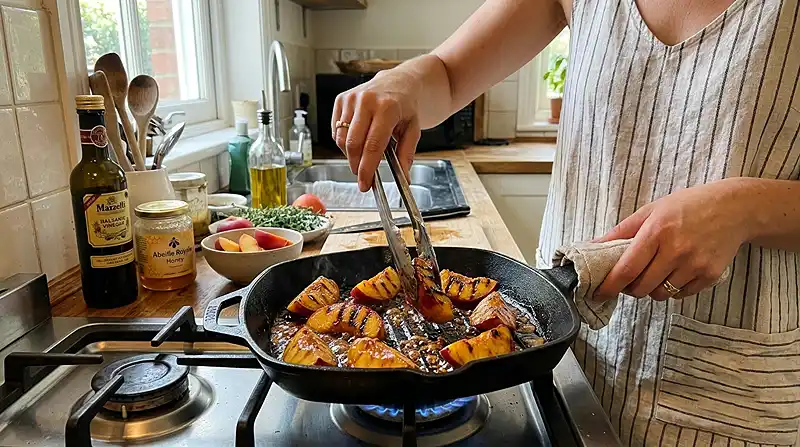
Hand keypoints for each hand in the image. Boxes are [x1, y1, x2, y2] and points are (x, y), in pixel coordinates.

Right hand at [332, 67, 422, 190]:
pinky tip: (357, 140)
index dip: (367, 168)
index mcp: (387, 108)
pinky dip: (344, 142)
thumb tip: (403, 177)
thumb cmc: (405, 106)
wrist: (399, 83)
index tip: (365, 184)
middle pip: (353, 144)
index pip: (372, 145)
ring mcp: (351, 99)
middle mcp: (366, 100)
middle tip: (363, 177)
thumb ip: (406, 154)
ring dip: (350, 154)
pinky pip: (336, 130)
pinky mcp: (341, 99)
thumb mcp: (413, 129)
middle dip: (356, 165)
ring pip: (341, 139)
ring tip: (364, 155)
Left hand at [593, 178, 754, 300]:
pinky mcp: (710, 276)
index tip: (598, 293)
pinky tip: (676, 271)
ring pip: (660, 294)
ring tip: (655, 271)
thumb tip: (592, 246)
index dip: (610, 285)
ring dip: (651, 289)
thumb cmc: (688, 206)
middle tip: (630, 278)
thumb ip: (621, 231)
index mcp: (657, 232)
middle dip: (630, 288)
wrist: (735, 209)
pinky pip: (681, 295)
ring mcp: (695, 265)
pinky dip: (672, 289)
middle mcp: (676, 251)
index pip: (627, 269)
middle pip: (641, 287)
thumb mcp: (652, 210)